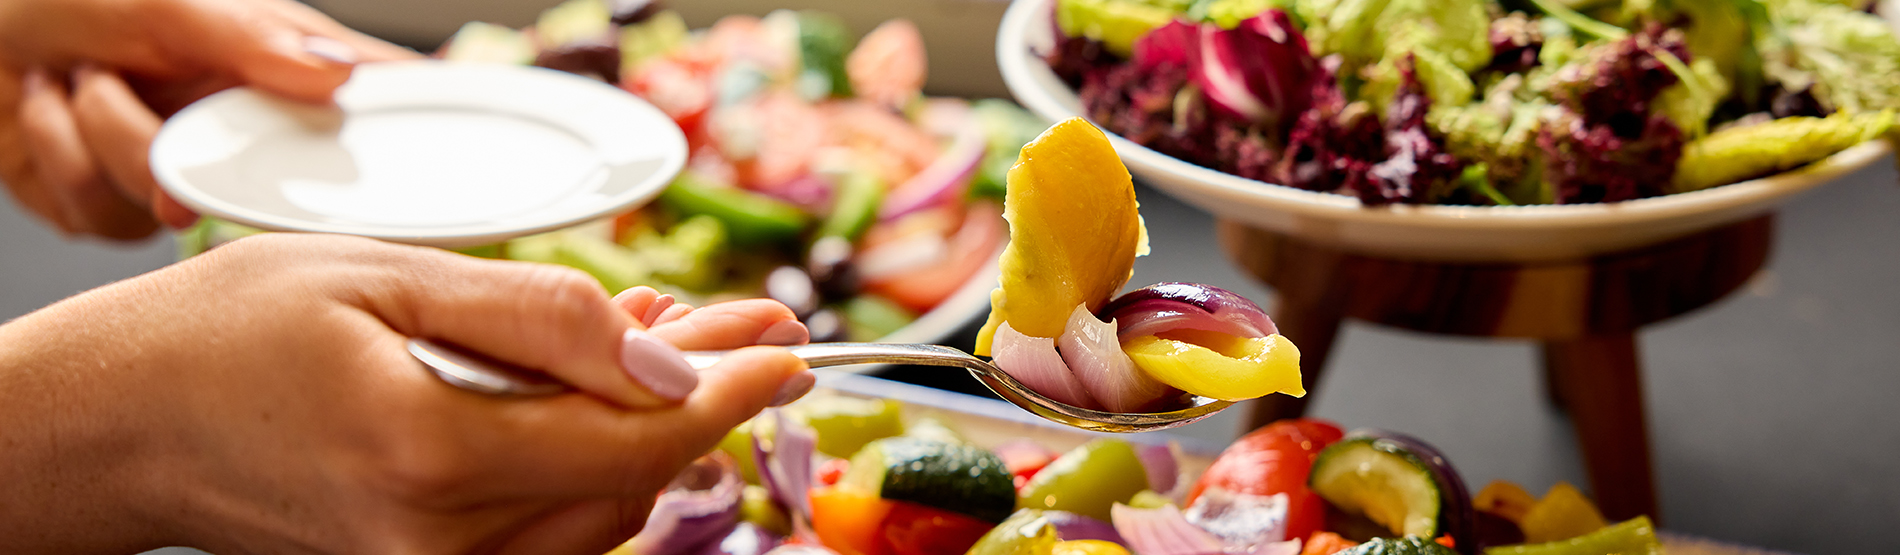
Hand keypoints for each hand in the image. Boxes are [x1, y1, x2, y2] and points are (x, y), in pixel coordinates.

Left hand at [0, 0, 418, 239]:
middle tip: (150, 95)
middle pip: (281, 185)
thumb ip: (250, 40)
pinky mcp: (127, 213)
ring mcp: (190, 174)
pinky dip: (64, 163)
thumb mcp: (166, 0)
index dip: (413, 141)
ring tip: (80, 78)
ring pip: (175, 204)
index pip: (379, 104)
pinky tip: (51, 113)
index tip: (429, 169)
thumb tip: (335, 78)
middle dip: (195, 146)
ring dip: (102, 134)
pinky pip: (112, 223)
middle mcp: (246, 124)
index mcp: (280, 63)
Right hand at [0, 233, 812, 553]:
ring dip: (649, 435)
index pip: (635, 440)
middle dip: (698, 399)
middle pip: (631, 483)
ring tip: (664, 349)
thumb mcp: (386, 273)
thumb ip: (538, 318)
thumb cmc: (231, 331)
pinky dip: (591, 471)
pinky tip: (595, 404)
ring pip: (600, 517)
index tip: (787, 342)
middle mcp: (436, 540)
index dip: (729, 389)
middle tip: (735, 323)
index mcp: (427, 453)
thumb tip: (664, 358)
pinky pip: (551, 536)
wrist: (123, 423)